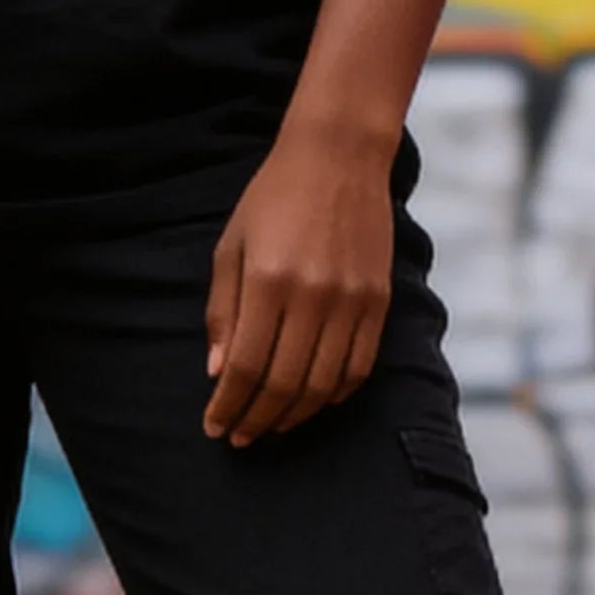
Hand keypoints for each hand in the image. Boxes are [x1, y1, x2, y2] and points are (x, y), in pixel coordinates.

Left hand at [205, 123, 395, 444]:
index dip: (228, 406)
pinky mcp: (379, 300)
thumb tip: (219, 373)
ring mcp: (352, 300)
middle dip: (256, 421)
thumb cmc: (273, 198)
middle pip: (284, 384)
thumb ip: (223, 312)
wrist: (339, 157)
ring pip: (323, 385)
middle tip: (239, 437)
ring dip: (293, 416)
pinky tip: (313, 401)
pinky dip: (334, 394)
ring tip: (271, 426)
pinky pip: (359, 366)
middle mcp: (313, 296)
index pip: (246, 367)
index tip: (214, 427)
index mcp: (268, 281)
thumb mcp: (231, 247)